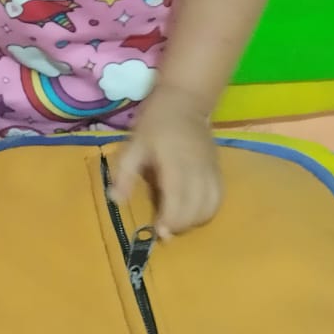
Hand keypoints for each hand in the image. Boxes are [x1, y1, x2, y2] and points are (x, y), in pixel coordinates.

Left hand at [111, 88, 222, 238]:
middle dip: (180, 226)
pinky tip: (193, 214)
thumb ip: (124, 174)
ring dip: (194, 222)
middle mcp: (197, 169)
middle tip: (163, 230)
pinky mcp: (218, 170)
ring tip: (177, 223)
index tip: (158, 231)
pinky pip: (218, 198)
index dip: (170, 220)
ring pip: (210, 207)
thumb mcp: (134, 144)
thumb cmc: (156, 123)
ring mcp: (210, 170)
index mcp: (174, 163)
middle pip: (195, 209)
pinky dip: (207, 212)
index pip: (178, 200)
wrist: (186, 101)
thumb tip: (115, 201)